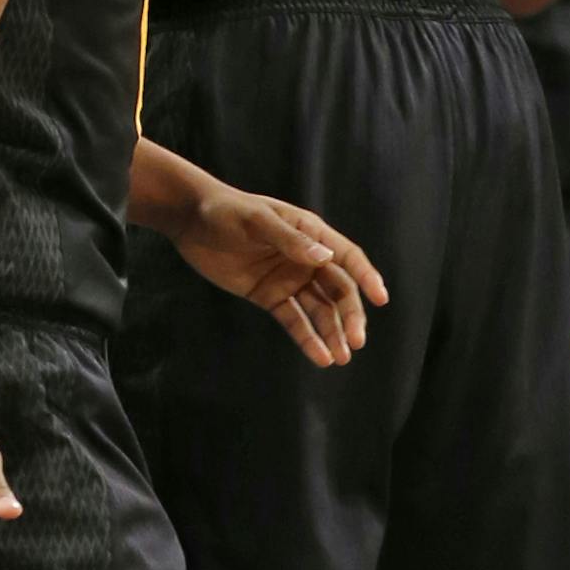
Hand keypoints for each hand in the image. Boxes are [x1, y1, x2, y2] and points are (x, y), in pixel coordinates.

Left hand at [172, 188, 387, 366]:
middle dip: (350, 316)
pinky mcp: (269, 296)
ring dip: (332, 333)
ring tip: (341, 358)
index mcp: (310, 234)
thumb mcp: (256, 221)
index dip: (366, 277)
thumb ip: (289, 240)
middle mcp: (305, 258)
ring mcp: (288, 279)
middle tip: (357, 341)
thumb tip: (324, 258)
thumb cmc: (225, 211)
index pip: (347, 257)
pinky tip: (320, 357)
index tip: (380, 299)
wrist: (189, 220)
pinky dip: (307, 338)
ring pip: (320, 310)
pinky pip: (294, 320)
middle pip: (338, 290)